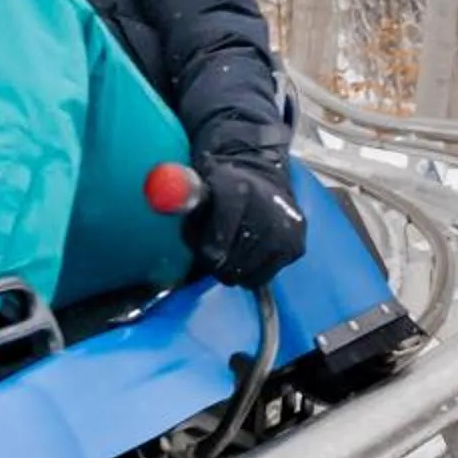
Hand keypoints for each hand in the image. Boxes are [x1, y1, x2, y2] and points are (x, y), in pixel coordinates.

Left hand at [183, 160, 306, 289]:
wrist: (263, 181)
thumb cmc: (222, 190)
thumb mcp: (199, 186)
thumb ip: (183, 197)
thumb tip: (161, 198)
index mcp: (236, 187)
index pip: (220, 230)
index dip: (207, 247)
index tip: (204, 252)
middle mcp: (266, 206)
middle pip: (230, 258)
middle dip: (216, 262)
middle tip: (212, 254)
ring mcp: (284, 229)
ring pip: (244, 273)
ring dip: (232, 269)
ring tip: (230, 250)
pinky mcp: (295, 246)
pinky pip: (262, 277)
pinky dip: (250, 272)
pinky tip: (249, 253)